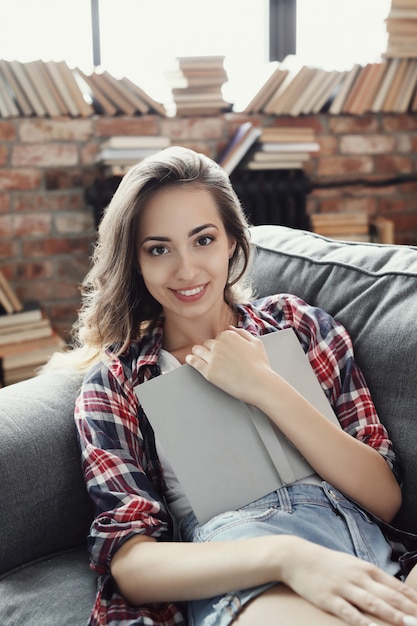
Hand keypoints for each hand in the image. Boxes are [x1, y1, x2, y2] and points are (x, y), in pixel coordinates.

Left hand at [185, 327, 271, 404]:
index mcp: (229, 335)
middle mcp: (219, 344)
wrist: (260, 384)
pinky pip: (194, 362)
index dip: (219, 345)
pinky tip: (190, 360)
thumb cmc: (261, 366)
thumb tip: (230, 328)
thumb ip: (242, 333)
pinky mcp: (208, 371)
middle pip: (207, 344)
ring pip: (197, 350)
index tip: (221, 352)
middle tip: (211, 357)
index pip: (217, 337)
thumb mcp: (256, 343)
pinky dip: (191, 360)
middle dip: (209, 350)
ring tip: (196, 356)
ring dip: (197, 353)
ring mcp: (212, 358)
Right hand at [282, 538, 416, 625]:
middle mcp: (357, 577)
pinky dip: (361, 621)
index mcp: (364, 568)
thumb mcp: (351, 564)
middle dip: (407, 609)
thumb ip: (370, 576)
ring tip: (407, 624)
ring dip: (392, 614)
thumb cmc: (326, 562)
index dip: (411, 598)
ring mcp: (343, 587)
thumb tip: (391, 589)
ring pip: (372, 602)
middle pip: (387, 595)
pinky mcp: (329, 598)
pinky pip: (348, 612)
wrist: (297, 557)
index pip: (394, 585)